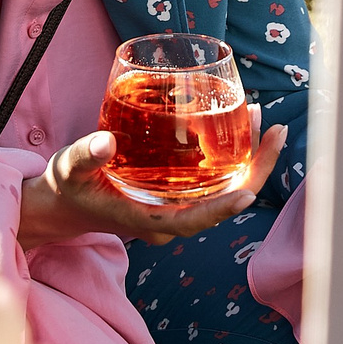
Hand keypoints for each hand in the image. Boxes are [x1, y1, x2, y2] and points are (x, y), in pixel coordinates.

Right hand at [16, 113, 288, 248]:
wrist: (66, 205)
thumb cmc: (68, 187)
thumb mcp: (69, 168)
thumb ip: (86, 154)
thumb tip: (107, 142)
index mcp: (145, 221)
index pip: (191, 221)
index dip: (221, 209)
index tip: (249, 193)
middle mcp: (169, 220)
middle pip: (222, 204)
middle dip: (253, 172)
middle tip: (275, 132)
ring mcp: (176, 209)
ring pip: (222, 190)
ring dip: (248, 161)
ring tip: (263, 122)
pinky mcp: (177, 196)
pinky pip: (214, 182)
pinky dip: (230, 157)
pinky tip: (239, 128)